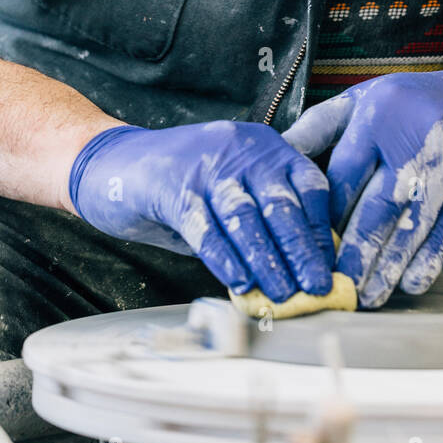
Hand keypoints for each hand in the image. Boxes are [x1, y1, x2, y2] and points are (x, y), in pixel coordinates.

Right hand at [68, 120, 334, 300]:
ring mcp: (207, 166)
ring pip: (246, 219)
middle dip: (301, 251)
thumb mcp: (235, 188)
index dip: (321, 229)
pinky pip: (206, 229)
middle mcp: (241, 150)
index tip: (330, 266)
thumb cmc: (184, 183)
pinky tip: (240, 282)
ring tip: (282, 294)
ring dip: (267, 261)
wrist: (113, 162)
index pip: (309, 186)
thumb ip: (265, 216)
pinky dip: (226, 259)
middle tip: (315, 287)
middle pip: (281, 204)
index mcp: (265, 147)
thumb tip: (303, 264)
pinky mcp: (174, 187)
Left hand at [283, 61, 442, 306]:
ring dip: (387, 266)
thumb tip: (274, 152)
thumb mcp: (361, 100)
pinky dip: (429, 260)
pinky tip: (409, 283)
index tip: (306, 249)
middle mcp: (409, 145)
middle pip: (375, 208)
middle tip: (332, 287)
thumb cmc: (411, 102)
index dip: (323, 217)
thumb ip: (316, 127)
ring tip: (366, 297)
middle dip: (353, 253)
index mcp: (374, 121)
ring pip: (410, 226)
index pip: (341, 178)